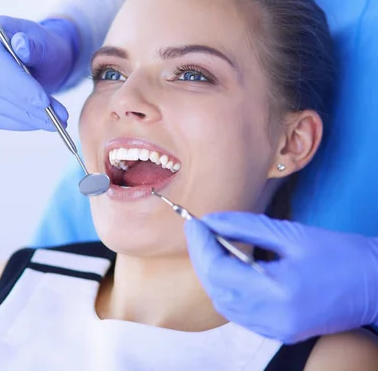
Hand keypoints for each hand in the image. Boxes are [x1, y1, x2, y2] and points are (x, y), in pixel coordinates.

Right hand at [0, 15, 77, 130]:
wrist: (41, 59)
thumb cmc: (46, 48)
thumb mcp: (49, 43)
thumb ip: (36, 45)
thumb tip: (21, 44)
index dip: (18, 85)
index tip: (44, 102)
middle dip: (27, 106)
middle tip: (58, 118)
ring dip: (26, 118)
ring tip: (55, 122)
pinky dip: (18, 123)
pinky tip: (38, 123)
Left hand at [184, 212, 377, 342]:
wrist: (377, 284)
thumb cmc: (341, 253)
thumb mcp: (290, 233)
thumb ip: (244, 226)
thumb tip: (210, 221)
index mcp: (278, 291)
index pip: (219, 272)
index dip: (201, 246)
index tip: (194, 223)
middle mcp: (273, 317)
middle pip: (217, 290)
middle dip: (202, 259)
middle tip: (198, 232)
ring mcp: (276, 329)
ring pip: (224, 305)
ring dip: (211, 275)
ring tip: (210, 246)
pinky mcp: (280, 332)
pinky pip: (240, 314)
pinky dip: (227, 291)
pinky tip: (228, 269)